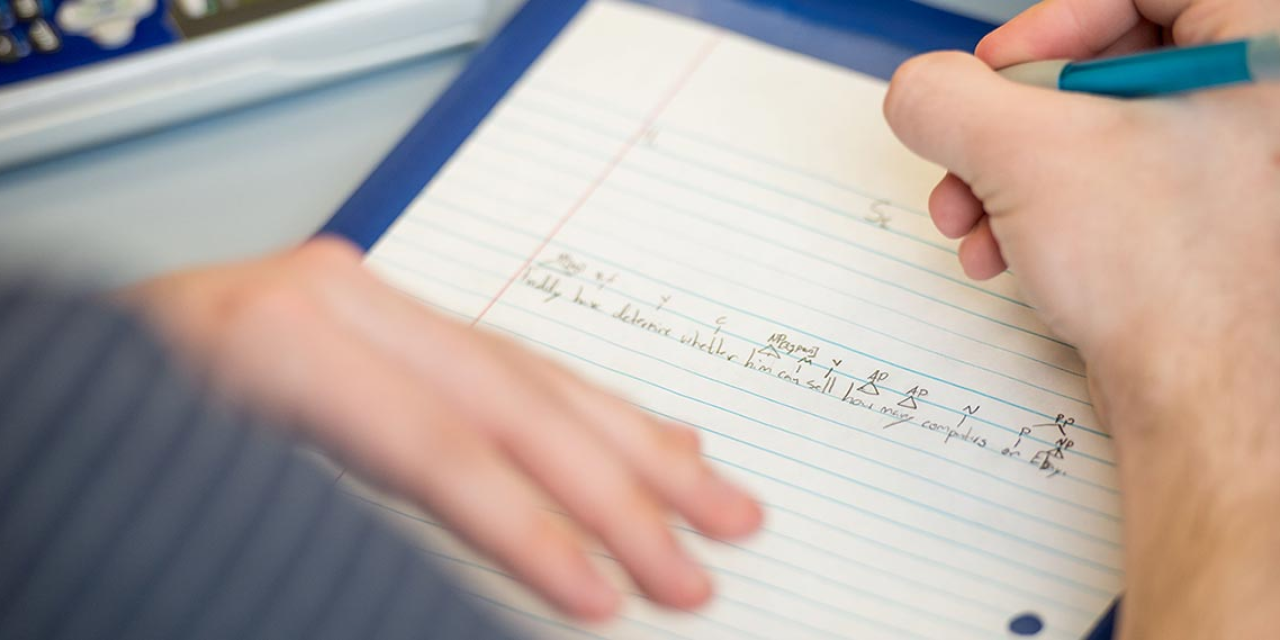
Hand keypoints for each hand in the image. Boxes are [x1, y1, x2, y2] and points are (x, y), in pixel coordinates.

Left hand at [119, 236, 761, 620]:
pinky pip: (507, 360)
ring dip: (634, 444)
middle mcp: (335, 300)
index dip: (537, 531)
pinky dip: (588, 408)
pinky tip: (649, 437)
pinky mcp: (376, 318)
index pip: (443, 449)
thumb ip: (362, 544)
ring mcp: (361, 300)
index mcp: (281, 339)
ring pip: (530, 371)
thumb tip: (490, 612)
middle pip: (511, 400)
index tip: (611, 601)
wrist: (36, 396)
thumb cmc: (105, 459)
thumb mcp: (213, 511)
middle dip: (620, 491)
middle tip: (698, 565)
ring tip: (714, 498)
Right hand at [884, 2, 1279, 637]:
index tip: (1003, 68)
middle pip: (1106, 58)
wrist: (1206, 407)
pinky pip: (1105, 186)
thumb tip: (916, 93)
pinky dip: (1038, 211)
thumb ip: (943, 99)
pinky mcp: (1197, 223)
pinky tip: (1004, 252)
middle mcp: (1256, 104)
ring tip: (969, 220)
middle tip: (971, 148)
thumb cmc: (1169, 281)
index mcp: (1259, 50)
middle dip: (1010, 119)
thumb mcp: (1021, 155)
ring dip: (1006, 174)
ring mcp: (1232, 168)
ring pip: (1094, 131)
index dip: (1053, 19)